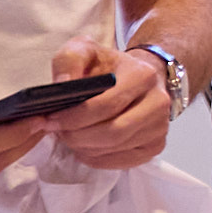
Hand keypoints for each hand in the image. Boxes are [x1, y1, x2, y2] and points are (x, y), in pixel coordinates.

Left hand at [42, 40, 170, 171]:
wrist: (140, 76)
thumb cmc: (109, 67)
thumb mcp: (85, 50)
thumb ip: (69, 60)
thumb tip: (62, 84)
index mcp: (143, 75)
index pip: (107, 105)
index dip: (74, 117)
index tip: (51, 118)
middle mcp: (159, 102)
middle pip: (113, 132)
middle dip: (78, 136)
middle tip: (57, 131)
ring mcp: (160, 127)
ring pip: (115, 148)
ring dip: (84, 147)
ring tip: (70, 136)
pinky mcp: (156, 146)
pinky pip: (121, 162)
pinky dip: (97, 158)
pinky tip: (85, 146)